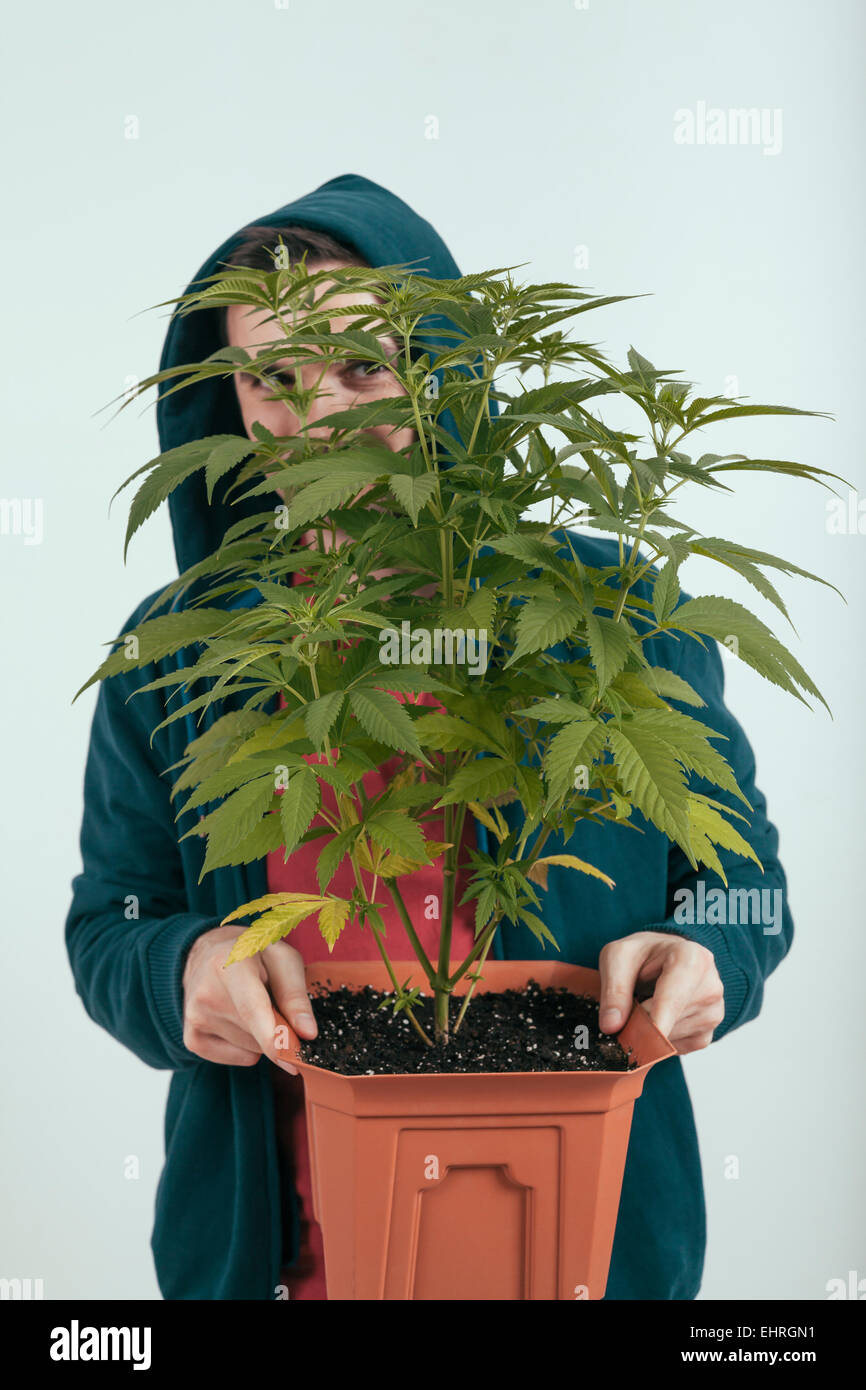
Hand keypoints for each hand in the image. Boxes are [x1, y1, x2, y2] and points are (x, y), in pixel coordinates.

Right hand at [181, 925, 317, 1073]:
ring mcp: (195, 1019)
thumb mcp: (283, 959)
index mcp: (229, 966)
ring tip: (252, 1004)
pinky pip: (240, 1058)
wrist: (209, 954)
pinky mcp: (192, 1039)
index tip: (293, 1059)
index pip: (252, 1010)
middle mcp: (205, 994)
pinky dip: (249, 1046)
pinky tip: (241, 1020)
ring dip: (263, 1035)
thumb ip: (295, 995)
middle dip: (279, 1028)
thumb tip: (308, 1033)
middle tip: (275, 1001)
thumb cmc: (253, 955)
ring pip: (252, 1049)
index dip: (273, 1038)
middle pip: (258, 1034)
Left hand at [597, 931, 724, 1054]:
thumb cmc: (643, 955)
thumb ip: (614, 988)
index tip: (643, 1042)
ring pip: (668, 1039)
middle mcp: (710, 987)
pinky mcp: (706, 1036)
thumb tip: (611, 1026)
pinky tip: (657, 1016)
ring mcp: (712, 1014)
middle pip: (667, 1022)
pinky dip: (658, 1040)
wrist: (663, 959)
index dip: (656, 1022)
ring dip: (648, 1030)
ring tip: (647, 1003)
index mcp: (692, 959)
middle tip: (629, 1004)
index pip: (673, 998)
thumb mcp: (617, 957)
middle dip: (640, 1022)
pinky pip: (674, 1049)